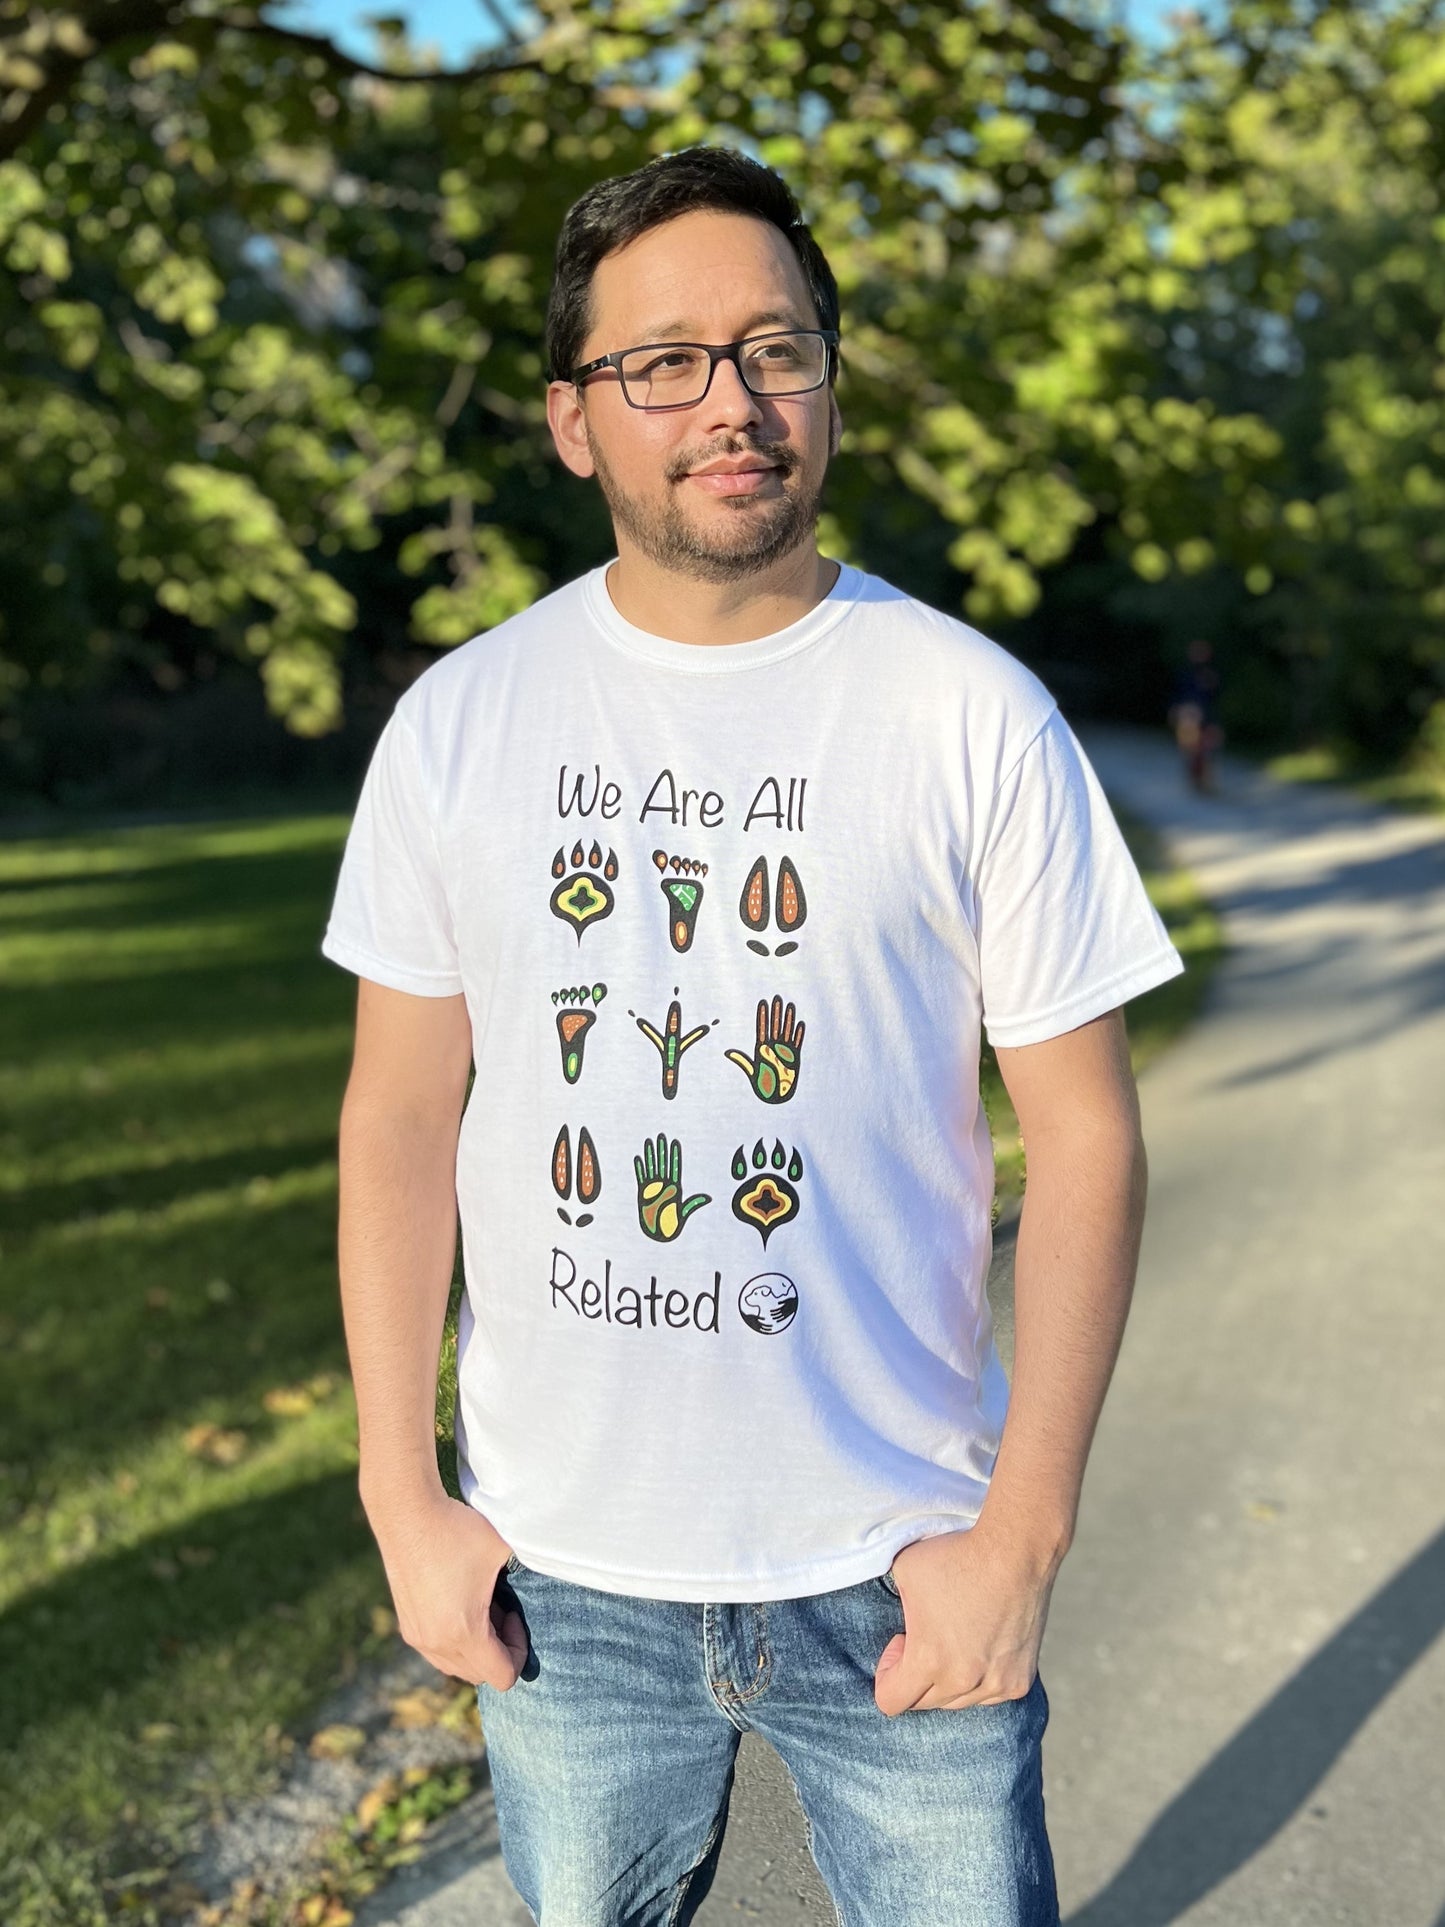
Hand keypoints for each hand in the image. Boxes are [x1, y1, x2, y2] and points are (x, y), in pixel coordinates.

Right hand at [369, 1486, 527, 1688]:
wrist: (407, 1512)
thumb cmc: (457, 1530)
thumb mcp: (503, 1550)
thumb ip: (527, 1574)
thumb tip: (545, 1579)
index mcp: (464, 1632)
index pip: (503, 1677)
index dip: (518, 1651)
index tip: (513, 1613)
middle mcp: (436, 1644)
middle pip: (480, 1675)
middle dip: (498, 1648)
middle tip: (501, 1608)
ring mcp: (418, 1637)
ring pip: (456, 1667)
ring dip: (476, 1647)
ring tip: (481, 1606)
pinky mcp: (407, 1626)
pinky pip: (438, 1652)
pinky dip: (455, 1640)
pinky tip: (459, 1601)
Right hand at [634, 1132, 710, 1240]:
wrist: (657, 1234)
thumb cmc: (671, 1226)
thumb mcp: (684, 1213)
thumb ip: (693, 1203)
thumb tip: (708, 1198)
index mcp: (674, 1188)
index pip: (674, 1167)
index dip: (675, 1154)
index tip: (675, 1142)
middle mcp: (663, 1185)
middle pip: (662, 1163)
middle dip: (662, 1149)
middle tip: (662, 1135)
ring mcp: (652, 1188)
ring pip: (651, 1167)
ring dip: (650, 1154)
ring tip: (649, 1141)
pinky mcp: (643, 1193)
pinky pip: (640, 1177)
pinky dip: (639, 1168)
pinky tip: (638, 1158)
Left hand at [725, 994, 805, 1102]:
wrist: (776, 1096)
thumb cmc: (763, 1085)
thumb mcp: (751, 1071)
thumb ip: (741, 1060)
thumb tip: (727, 1052)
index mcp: (762, 1049)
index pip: (762, 1028)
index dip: (763, 1015)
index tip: (762, 1003)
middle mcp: (774, 1047)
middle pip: (775, 1026)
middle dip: (776, 1012)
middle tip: (777, 997)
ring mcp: (785, 1051)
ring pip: (787, 1031)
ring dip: (789, 1019)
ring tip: (790, 1005)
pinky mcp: (794, 1058)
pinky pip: (797, 1043)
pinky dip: (799, 1034)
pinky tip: (800, 1024)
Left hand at [873, 1520, 1061, 1716]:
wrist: (1016, 1552)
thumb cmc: (957, 1557)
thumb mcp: (904, 1572)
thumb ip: (891, 1606)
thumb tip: (892, 1619)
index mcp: (929, 1660)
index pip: (890, 1702)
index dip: (887, 1673)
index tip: (900, 1642)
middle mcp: (963, 1681)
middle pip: (923, 1703)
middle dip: (915, 1675)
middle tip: (925, 1635)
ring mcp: (995, 1685)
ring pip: (957, 1702)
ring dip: (947, 1679)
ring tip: (954, 1638)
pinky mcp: (1018, 1682)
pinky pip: (987, 1695)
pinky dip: (978, 1680)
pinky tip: (980, 1646)